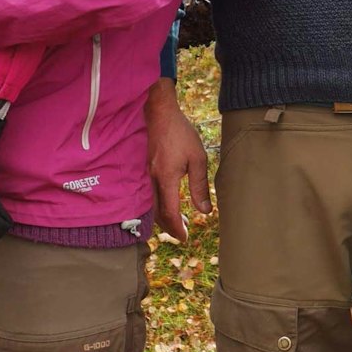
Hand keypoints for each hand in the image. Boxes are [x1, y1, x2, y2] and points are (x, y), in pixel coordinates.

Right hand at [145, 77, 211, 241]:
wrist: (160, 113)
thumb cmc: (180, 133)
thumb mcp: (197, 158)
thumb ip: (200, 186)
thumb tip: (204, 211)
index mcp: (166, 178)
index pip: (169, 212)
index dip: (177, 228)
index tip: (185, 238)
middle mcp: (153, 179)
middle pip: (158, 213)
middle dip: (169, 227)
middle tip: (182, 234)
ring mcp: (148, 174)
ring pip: (153, 204)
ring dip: (164, 217)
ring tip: (179, 220)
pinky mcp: (147, 168)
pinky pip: (151, 194)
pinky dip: (159, 205)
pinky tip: (169, 202)